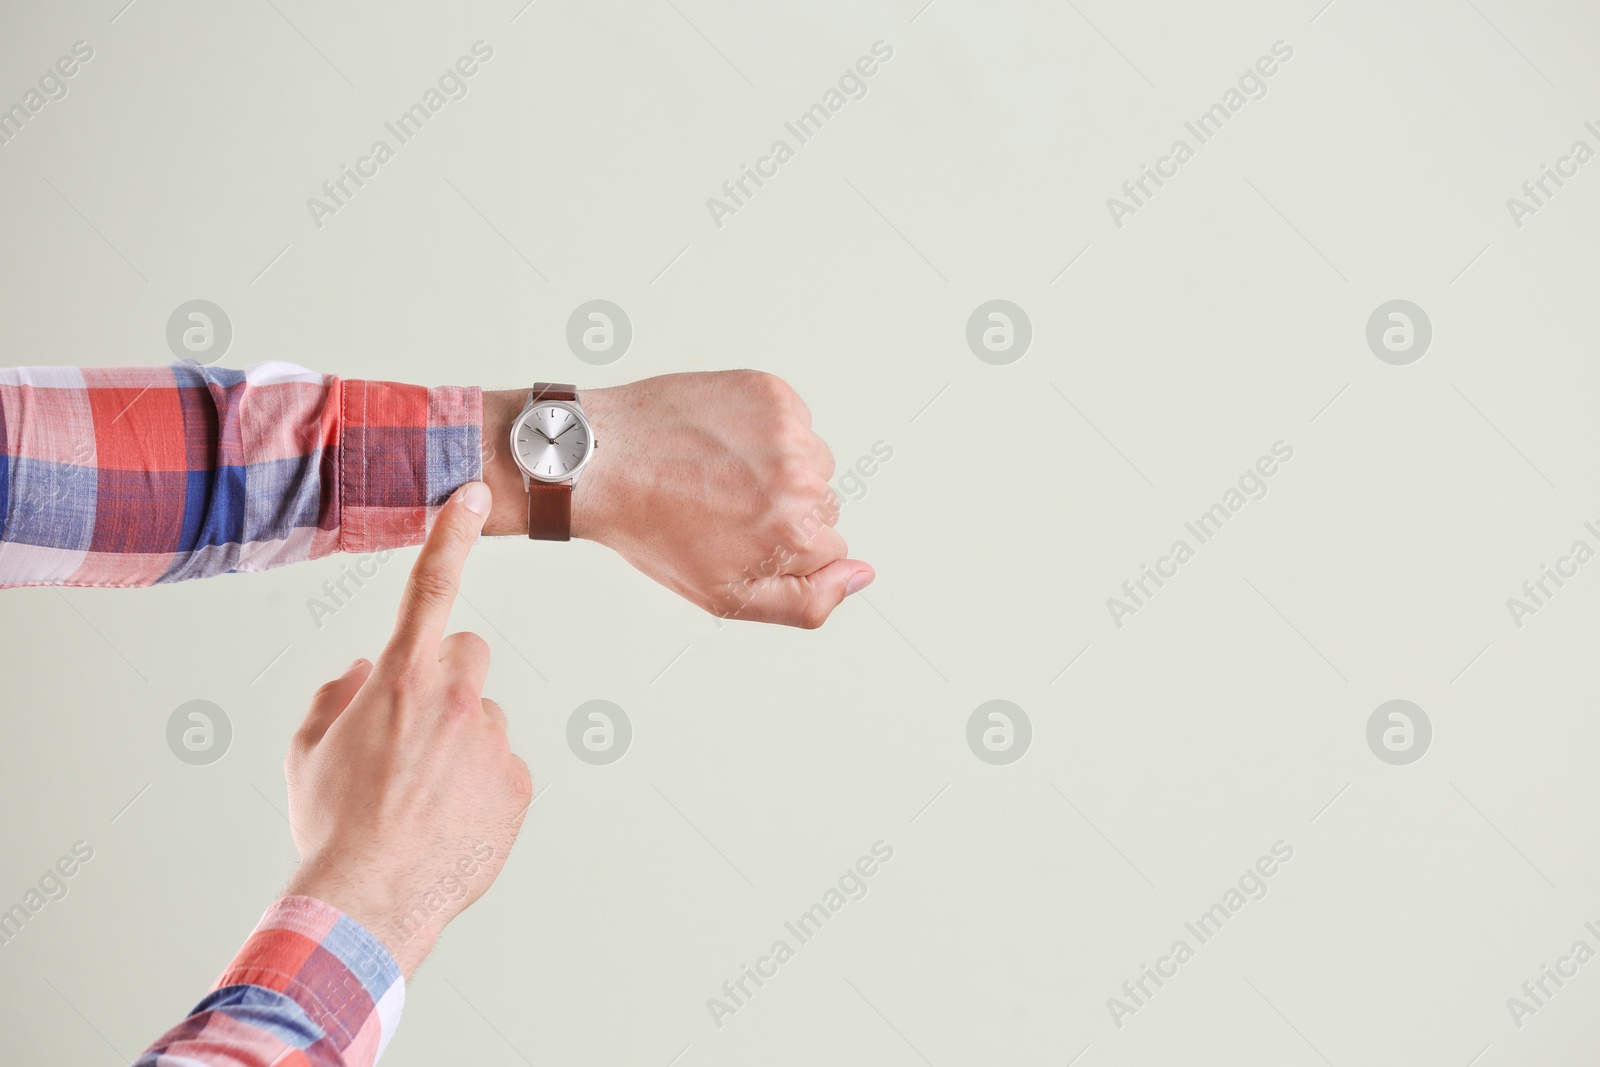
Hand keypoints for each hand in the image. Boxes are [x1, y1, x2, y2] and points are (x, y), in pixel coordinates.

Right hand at [282, 481, 531, 977]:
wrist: (368, 900)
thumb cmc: (332, 823)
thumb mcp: (308, 751)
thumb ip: (335, 695)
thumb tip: (359, 672)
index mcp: (402, 678)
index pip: (430, 586)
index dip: (450, 533)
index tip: (471, 493)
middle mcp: (458, 699)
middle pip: (468, 656)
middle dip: (446, 679)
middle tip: (414, 731)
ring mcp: (495, 741)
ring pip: (484, 721)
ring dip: (461, 743)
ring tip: (422, 797)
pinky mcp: (520, 784)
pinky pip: (502, 769)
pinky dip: (481, 787)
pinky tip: (448, 822)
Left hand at [576, 371, 873, 626]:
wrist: (602, 459)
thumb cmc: (654, 529)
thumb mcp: (726, 597)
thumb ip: (807, 601)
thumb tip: (862, 574)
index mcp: (795, 534)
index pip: (830, 549)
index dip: (782, 549)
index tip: (740, 537)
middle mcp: (800, 479)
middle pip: (826, 505)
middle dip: (784, 510)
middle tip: (723, 507)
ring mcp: (787, 430)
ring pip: (813, 462)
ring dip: (778, 468)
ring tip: (720, 474)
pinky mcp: (772, 392)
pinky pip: (795, 421)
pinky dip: (765, 432)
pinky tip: (721, 443)